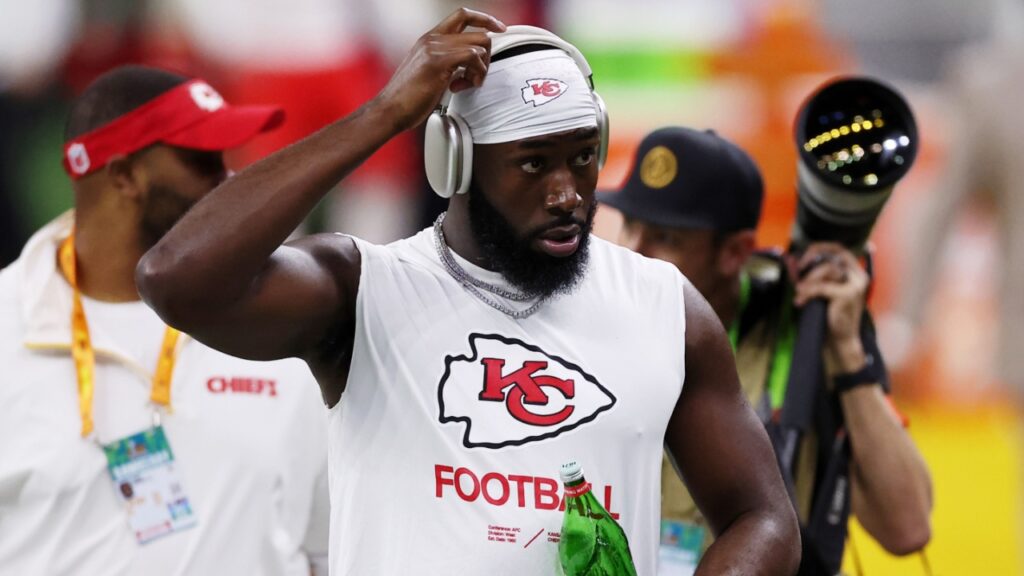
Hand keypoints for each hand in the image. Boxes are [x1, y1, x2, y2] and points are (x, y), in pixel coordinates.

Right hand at [376, 8, 505, 132]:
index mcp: (429, 39)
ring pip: (479, 44)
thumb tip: (470, 65)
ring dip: (481, 69)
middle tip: (476, 77)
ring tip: (467, 84)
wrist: (389, 110)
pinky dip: (476, 74)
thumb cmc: (408, 99)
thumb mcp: (431, 74)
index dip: (485, 19)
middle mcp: (432, 39)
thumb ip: (449, 63)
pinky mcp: (438, 62)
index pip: (462, 15)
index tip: (500, 29)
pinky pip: (473, 56)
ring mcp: (434, 48)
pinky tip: (461, 87)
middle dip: (487, 57)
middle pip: (478, 32)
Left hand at [788, 243, 869, 369]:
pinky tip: (800, 301)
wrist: (838, 338)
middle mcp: (858, 276)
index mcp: (854, 272)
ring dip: (808, 280)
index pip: (839, 248)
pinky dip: (808, 292)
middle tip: (798, 270)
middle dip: (812, 259)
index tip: (804, 256)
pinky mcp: (848, 295)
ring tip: (799, 292)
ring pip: (827, 269)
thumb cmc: (828, 314)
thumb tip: (789, 258)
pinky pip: (822, 287)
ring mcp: (855, 285)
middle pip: (833, 255)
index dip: (820, 247)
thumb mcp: (816, 289)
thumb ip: (805, 274)